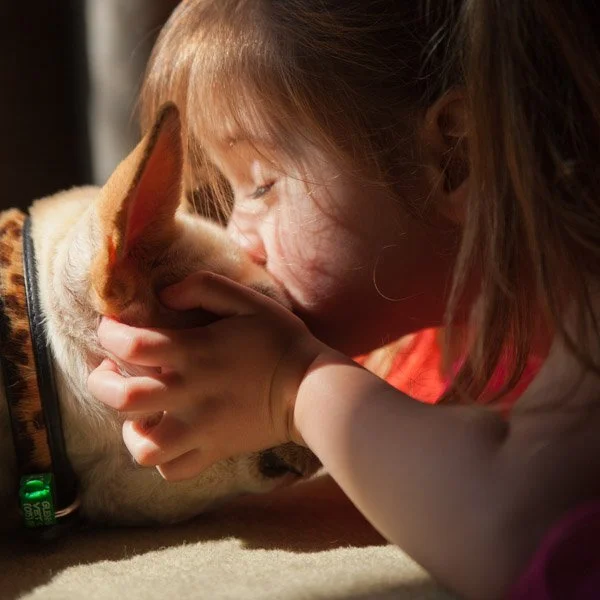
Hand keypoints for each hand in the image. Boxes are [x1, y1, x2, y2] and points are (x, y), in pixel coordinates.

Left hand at [87, 272, 324, 480]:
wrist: (311, 389)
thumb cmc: (280, 341)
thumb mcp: (248, 301)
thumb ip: (205, 287)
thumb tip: (166, 294)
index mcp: (197, 353)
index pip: (133, 345)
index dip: (110, 333)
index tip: (111, 327)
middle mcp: (192, 394)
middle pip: (123, 399)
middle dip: (100, 383)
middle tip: (106, 369)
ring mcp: (201, 429)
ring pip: (143, 448)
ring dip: (128, 430)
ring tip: (134, 414)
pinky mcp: (214, 451)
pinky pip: (172, 471)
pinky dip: (159, 459)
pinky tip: (164, 438)